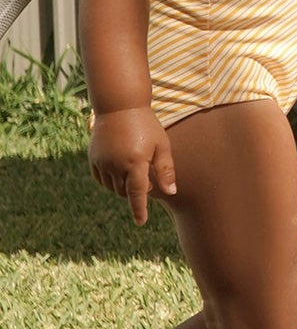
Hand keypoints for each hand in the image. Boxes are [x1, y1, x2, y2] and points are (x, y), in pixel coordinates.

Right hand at [88, 105, 175, 224]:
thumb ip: (165, 170)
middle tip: (146, 175)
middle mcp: (115, 164)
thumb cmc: (147, 126)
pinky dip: (110, 180)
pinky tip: (119, 168)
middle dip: (135, 190)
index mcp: (135, 162)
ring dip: (122, 186)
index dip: (139, 209)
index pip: (137, 193)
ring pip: (112, 187)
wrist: (119, 107)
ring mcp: (102, 161)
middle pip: (125, 191)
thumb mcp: (161, 145)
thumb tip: (170, 193)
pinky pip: (101, 179)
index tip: (141, 222)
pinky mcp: (93, 158)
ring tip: (133, 167)